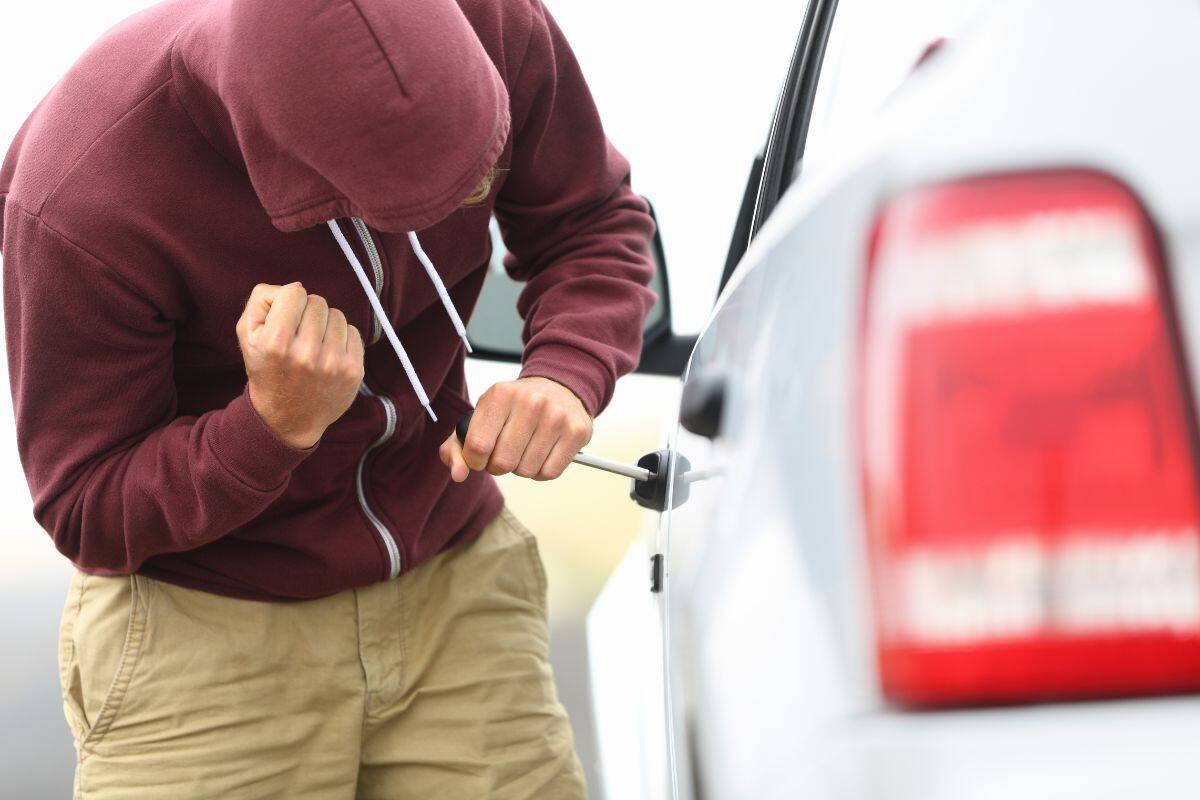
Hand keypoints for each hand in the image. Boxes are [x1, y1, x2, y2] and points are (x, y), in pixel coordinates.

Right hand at [238, 282, 364, 448]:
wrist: (287, 417)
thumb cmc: (267, 369)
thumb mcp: (247, 334)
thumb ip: (261, 301)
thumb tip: (296, 287)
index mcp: (276, 343)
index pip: (294, 292)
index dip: (288, 301)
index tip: (285, 318)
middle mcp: (306, 354)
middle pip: (317, 302)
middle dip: (307, 313)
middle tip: (298, 335)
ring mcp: (333, 363)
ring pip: (337, 315)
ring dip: (325, 325)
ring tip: (313, 345)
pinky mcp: (353, 371)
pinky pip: (354, 332)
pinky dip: (341, 338)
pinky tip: (328, 354)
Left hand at [439, 377, 592, 482]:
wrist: (558, 388)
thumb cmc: (513, 409)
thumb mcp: (481, 417)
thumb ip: (458, 448)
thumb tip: (458, 475)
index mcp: (501, 394)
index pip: (477, 446)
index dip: (475, 460)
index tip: (480, 456)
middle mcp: (531, 402)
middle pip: (502, 463)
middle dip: (498, 466)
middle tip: (505, 452)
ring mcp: (557, 416)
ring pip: (526, 471)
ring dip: (521, 468)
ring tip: (525, 449)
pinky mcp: (576, 432)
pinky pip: (549, 473)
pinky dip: (541, 471)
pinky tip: (542, 453)